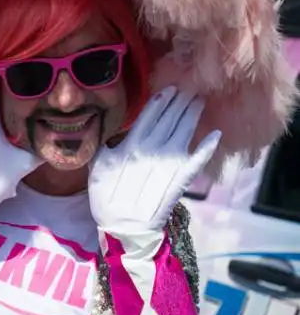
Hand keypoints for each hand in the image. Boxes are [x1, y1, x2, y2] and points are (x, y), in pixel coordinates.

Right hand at [89, 87, 220, 239]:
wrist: (125, 227)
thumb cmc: (106, 197)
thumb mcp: (97, 166)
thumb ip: (107, 145)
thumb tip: (110, 129)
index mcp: (132, 143)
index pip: (151, 114)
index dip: (163, 99)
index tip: (172, 87)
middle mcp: (154, 147)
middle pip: (171, 118)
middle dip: (181, 101)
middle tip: (191, 88)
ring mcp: (171, 162)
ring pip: (185, 130)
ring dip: (193, 114)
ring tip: (199, 101)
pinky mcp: (183, 177)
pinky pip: (199, 158)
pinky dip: (208, 145)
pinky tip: (216, 133)